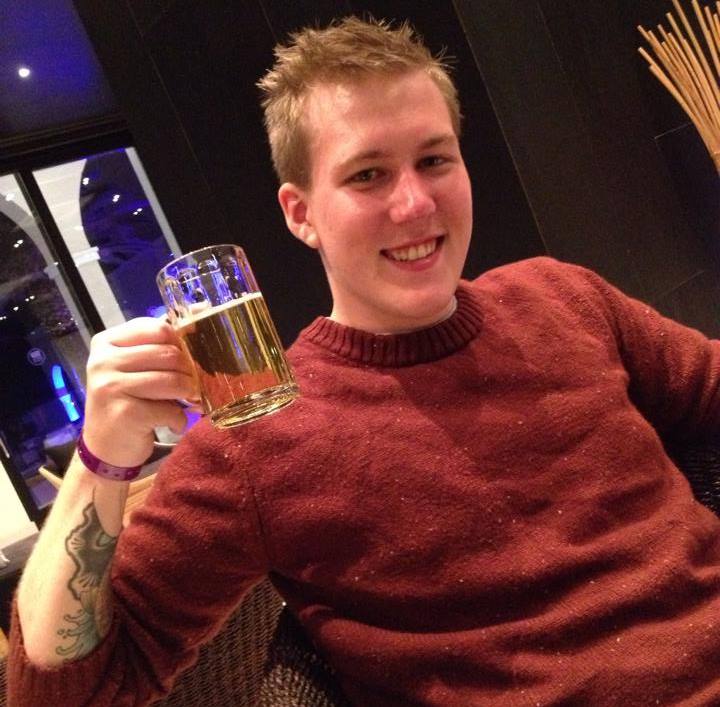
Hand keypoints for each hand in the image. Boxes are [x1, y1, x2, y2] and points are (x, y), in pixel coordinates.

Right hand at [82, 317, 199, 467]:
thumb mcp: (137, 367)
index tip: (189, 360)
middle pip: (169, 354)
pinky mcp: (123, 413)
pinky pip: (169, 410)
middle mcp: (104, 361)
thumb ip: (161, 343)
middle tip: (193, 386)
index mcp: (108, 342)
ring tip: (187, 402)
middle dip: (190, 372)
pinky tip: (172, 422)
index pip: (158, 328)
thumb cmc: (127, 401)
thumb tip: (202, 307)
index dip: (183, 344)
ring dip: (188, 395)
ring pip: (172, 381)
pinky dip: (179, 419)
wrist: (105, 448)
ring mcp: (111, 387)